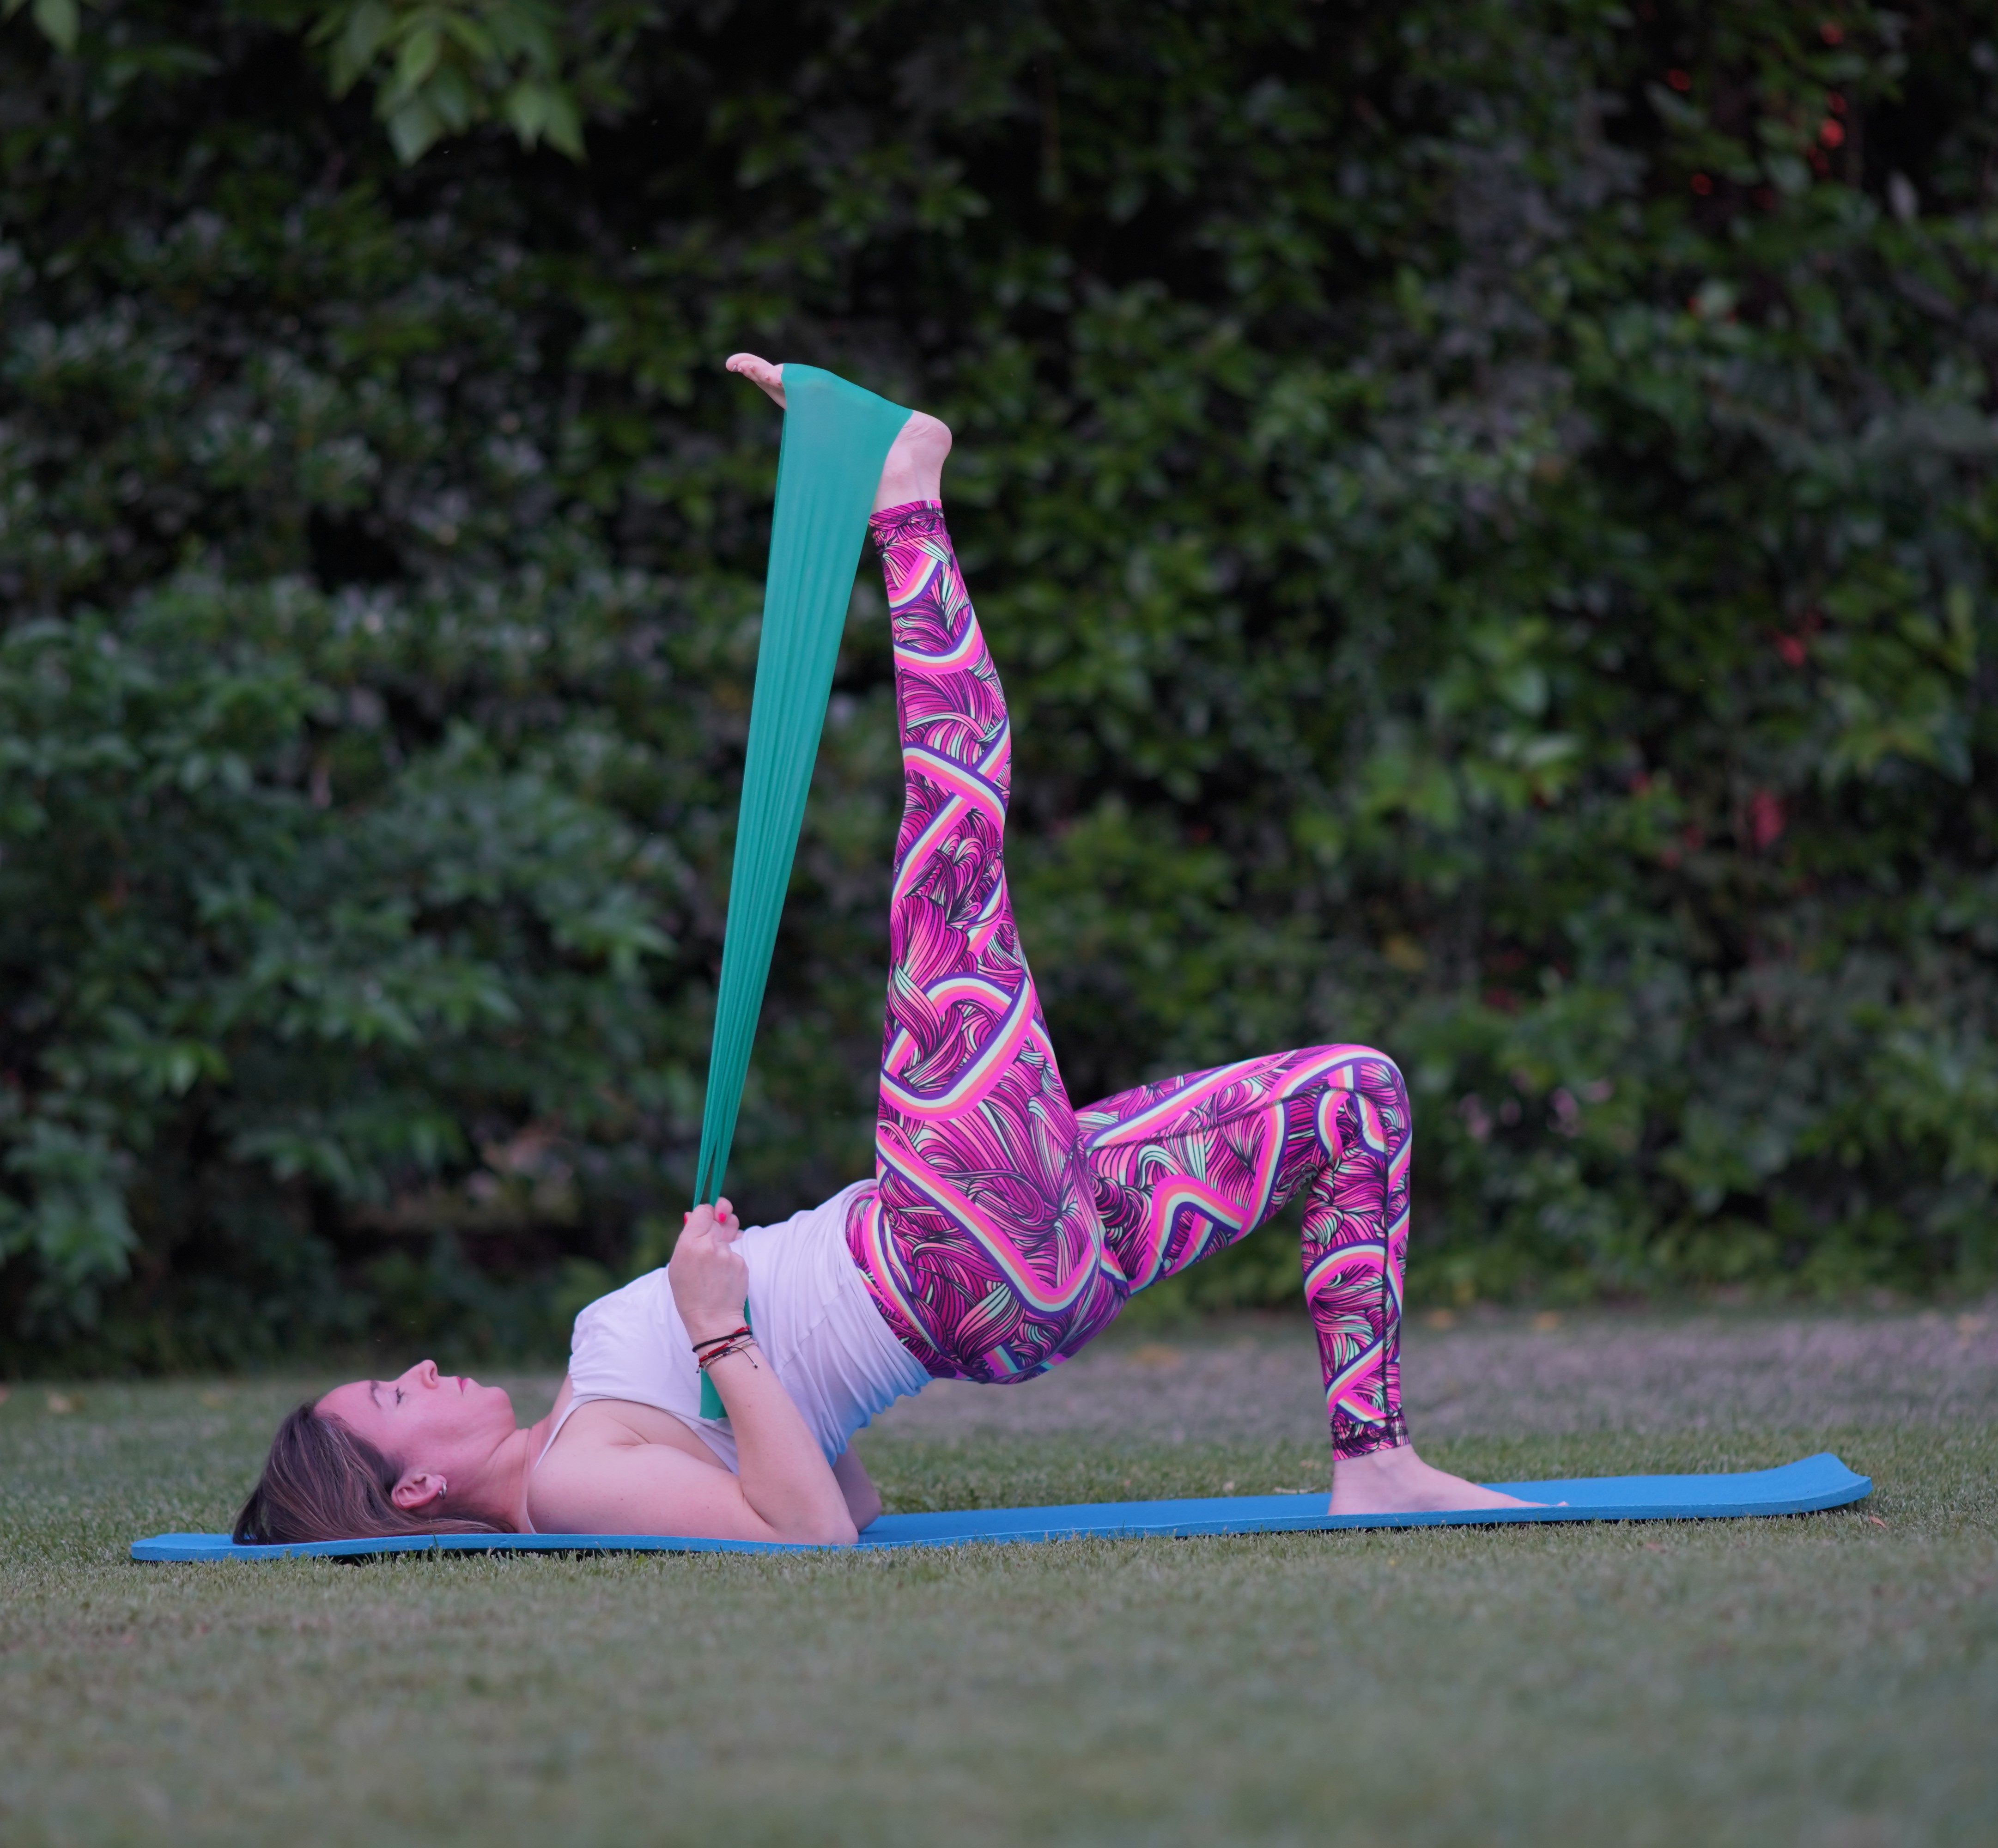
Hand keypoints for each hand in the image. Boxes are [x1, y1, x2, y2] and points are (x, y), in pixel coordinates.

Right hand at [669, 1198, 747, 1342]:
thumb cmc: (689, 1294)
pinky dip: (732, 1259)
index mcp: (689, 1244)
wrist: (712, 1320)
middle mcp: (709, 1245)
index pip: (704, 1210)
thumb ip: (688, 1237)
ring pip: (729, 1236)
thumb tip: (693, 1214)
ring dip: (725, 1243)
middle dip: (718, 1224)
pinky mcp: (742, 1263)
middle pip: (718, 1219)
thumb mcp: (677, 1265)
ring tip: (715, 1264)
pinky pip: (737, 1252)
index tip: (707, 1219)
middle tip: (714, 1237)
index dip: (706, 1213)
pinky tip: (724, 1275)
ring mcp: (728, 1254)